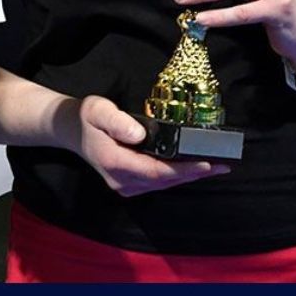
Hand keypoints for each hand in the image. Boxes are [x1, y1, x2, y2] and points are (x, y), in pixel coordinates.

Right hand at [71, 95, 228, 195]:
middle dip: (194, 175)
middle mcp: (121, 180)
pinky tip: (193, 168)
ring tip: (215, 167)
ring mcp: (125, 185)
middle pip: (164, 181)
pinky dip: (177, 176)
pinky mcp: (129, 184)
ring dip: (188, 177)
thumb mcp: (97, 109)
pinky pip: (158, 182)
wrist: (72, 131)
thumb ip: (116, 120)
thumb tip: (139, 132)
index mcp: (114, 162)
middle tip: (222, 166)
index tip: (206, 163)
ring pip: (163, 184)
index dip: (183, 170)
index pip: (155, 171)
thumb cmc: (86, 118)